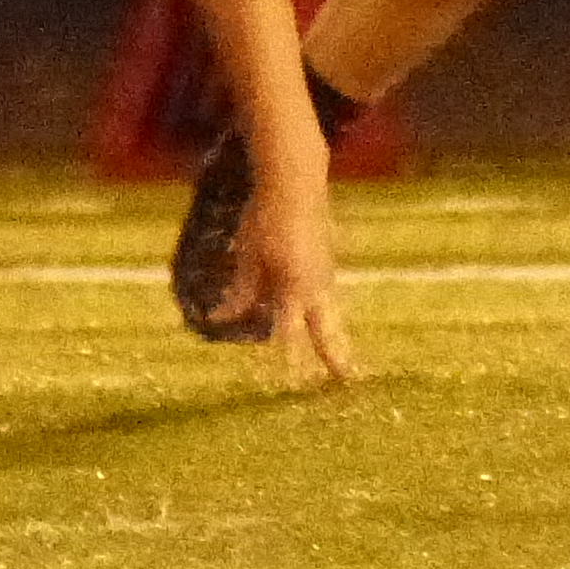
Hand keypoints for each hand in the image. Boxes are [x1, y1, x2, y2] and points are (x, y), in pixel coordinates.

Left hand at [219, 167, 358, 388]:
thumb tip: (221, 318)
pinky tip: (322, 321)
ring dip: (334, 338)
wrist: (295, 183)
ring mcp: (326, 274)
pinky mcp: (327, 264)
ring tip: (342, 363)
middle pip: (327, 330)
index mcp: (294, 287)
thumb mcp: (248, 256)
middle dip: (336, 357)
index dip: (286, 363)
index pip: (289, 336)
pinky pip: (326, 297)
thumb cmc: (265, 218)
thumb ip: (241, 290)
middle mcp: (316, 286)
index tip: (286, 385)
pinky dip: (325, 315)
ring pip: (330, 314)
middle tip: (348, 381)